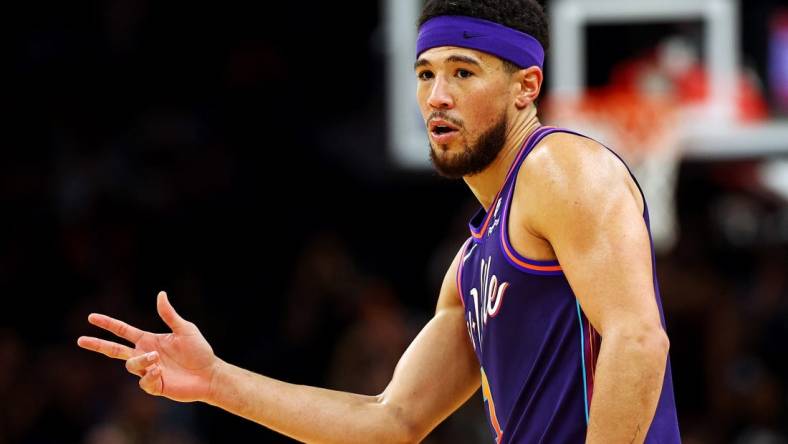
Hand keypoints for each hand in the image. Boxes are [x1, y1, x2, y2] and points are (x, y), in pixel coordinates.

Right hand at [77, 291, 217, 402]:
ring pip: (130, 365)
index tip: (91, 317)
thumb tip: (160, 294)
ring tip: (158, 359)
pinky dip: (149, 375)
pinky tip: (161, 372)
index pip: (123, 331)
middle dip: (98, 344)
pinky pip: (143, 381)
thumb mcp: (185, 329)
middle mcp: (145, 355)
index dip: (108, 324)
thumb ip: (169, 314)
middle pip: (115, 350)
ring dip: (142, 360)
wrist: (209, 374)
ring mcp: (148, 371)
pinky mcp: (154, 385)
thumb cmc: (199, 351)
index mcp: (149, 340)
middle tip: (80, 339)